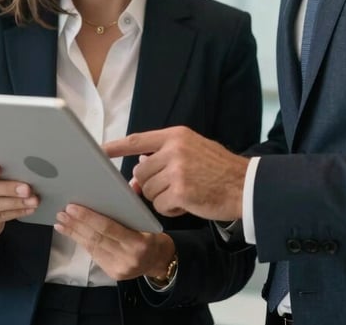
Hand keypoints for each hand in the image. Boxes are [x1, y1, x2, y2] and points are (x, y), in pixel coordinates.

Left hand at [55, 204, 174, 281]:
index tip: (72, 207)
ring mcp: (119, 267)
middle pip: (96, 237)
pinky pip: (94, 254)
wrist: (159, 261)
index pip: (108, 227)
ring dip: (74, 233)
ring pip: (92, 246)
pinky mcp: (112, 273)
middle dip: (77, 224)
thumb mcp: (148, 216)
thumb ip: (137, 199)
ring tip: (61, 222)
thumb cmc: (152, 234)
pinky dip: (81, 242)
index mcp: (139, 241)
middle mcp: (128, 257)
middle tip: (62, 212)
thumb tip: (130, 181)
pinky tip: (71, 233)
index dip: (88, 217)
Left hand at [103, 126, 247, 220]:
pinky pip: (160, 205)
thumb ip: (165, 157)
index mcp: (176, 135)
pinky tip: (189, 203)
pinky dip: (172, 209)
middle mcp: (175, 149)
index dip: (117, 146)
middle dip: (151, 184)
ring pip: (149, 190)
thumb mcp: (193, 151)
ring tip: (185, 193)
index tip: (100, 150)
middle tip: (173, 186)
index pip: (138, 140)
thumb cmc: (219, 170)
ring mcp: (177, 170)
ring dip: (162, 198)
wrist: (245, 185)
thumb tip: (137, 175)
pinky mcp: (181, 192)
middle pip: (141, 171)